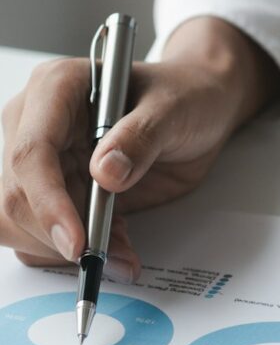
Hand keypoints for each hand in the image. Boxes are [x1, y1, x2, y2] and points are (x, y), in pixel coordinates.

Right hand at [0, 18, 279, 276]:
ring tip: (123, 248)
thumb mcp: (174, 110)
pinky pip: (47, 231)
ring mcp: (44, 159)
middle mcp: (36, 122)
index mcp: (56, 87)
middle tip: (112, 256)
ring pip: (23, 220)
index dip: (48, 203)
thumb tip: (104, 172)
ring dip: (69, 246)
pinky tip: (118, 242)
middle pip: (18, 194)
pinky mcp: (58, 189)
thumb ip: (141, 137)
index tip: (77, 242)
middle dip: (59, 235)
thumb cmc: (184, 96)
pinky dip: (79, 247)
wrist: (196, 108)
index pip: (32, 153)